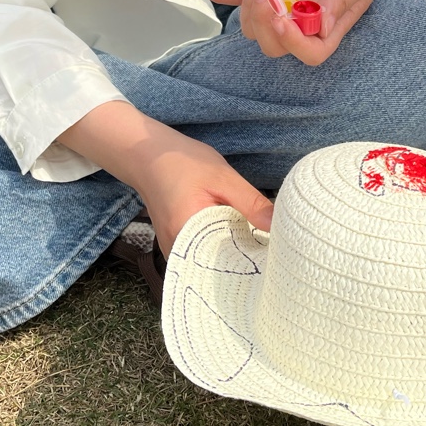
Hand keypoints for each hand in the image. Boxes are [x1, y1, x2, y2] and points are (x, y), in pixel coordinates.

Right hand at [59, 101, 272, 254]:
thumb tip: (279, 227)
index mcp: (188, 235)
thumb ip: (251, 204)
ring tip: (260, 253)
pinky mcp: (177, 245)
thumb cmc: (182, 162)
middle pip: (218, 270)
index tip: (277, 262)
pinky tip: (239, 242)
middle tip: (274, 260)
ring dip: (233, 258)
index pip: (226, 265)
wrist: (146, 155)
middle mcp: (177, 251)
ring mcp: (174, 251)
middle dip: (246, 266)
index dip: (253, 265)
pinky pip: (202, 255)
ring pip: (211, 264)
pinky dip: (220, 250)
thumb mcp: (222, 177)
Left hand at [201, 0, 403, 66]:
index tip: (284, 19)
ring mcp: (286, 5)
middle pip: (275, 44)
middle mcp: (305, 22)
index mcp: (332, 26)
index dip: (293, 43)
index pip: (311, 52)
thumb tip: (322, 23)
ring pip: (256, 26)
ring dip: (250, 8)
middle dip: (265, 24)